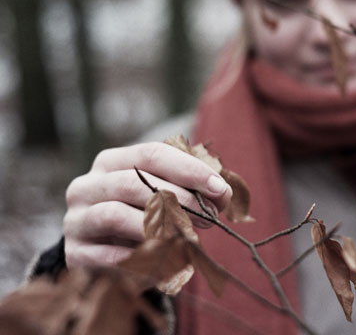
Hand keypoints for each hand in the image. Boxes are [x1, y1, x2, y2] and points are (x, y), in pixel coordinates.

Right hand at [63, 142, 231, 268]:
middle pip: (135, 183)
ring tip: (189, 237)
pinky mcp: (74, 252)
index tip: (220, 188)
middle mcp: (87, 185)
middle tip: (210, 218)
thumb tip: (224, 193)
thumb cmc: (143, 213)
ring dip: (158, 227)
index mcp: (112, 161)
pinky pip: (106, 254)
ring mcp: (76, 218)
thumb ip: (192, 187)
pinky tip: (163, 258)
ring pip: (115, 215)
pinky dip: (137, 256)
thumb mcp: (165, 194)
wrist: (104, 251)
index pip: (151, 154)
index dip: (189, 169)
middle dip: (180, 200)